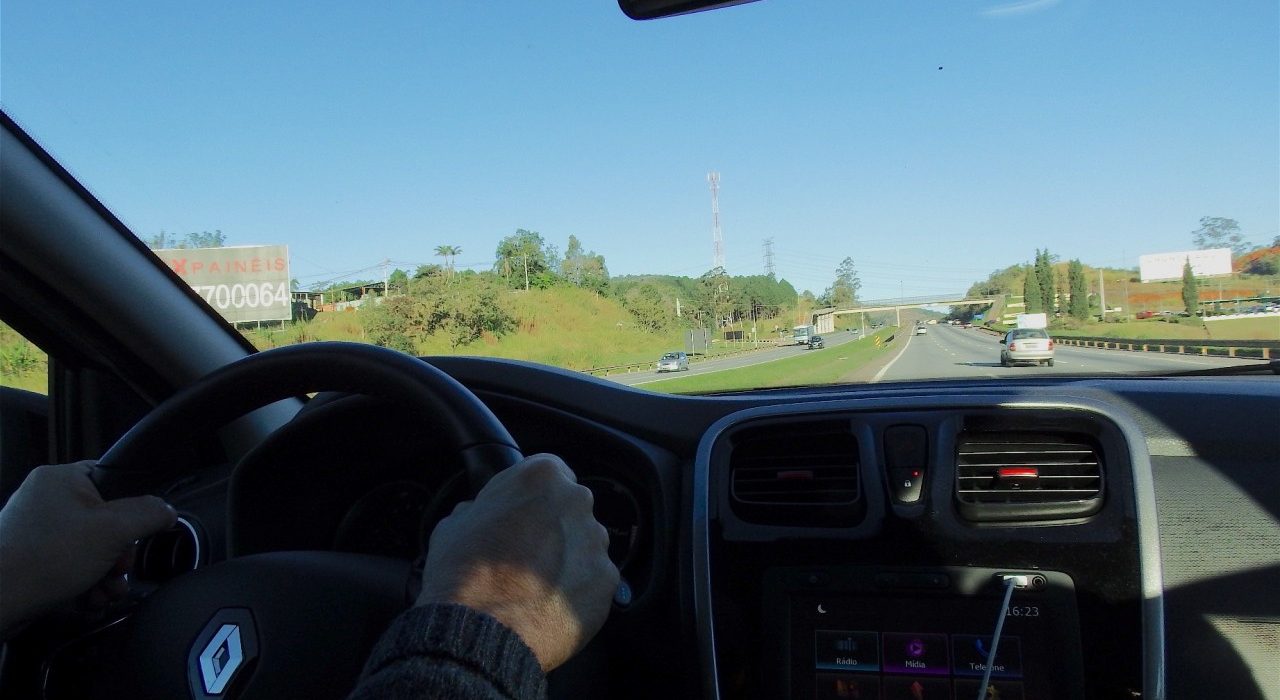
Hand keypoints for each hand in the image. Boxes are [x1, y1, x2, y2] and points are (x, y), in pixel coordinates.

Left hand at [0, 461, 176, 636]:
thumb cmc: (49, 557)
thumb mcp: (114, 531)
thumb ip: (148, 515)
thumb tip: (167, 510)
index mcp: (61, 478)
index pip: (112, 480)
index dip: (132, 507)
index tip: (138, 532)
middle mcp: (45, 498)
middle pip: (104, 520)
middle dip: (119, 553)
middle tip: (119, 568)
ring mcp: (35, 529)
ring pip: (89, 546)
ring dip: (106, 572)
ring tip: (107, 592)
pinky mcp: (29, 557)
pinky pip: (69, 562)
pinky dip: (84, 581)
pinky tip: (90, 598)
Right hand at [418, 453, 618, 671]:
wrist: (480, 631)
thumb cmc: (463, 575)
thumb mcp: (454, 525)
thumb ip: (478, 509)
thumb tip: (477, 514)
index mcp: (542, 477)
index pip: (550, 471)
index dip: (534, 495)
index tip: (524, 512)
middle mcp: (577, 502)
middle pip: (571, 507)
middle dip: (554, 526)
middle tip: (527, 552)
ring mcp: (596, 543)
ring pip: (585, 544)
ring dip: (568, 557)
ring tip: (536, 584)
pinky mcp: (608, 581)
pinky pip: (594, 579)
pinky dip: (578, 589)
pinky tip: (550, 603)